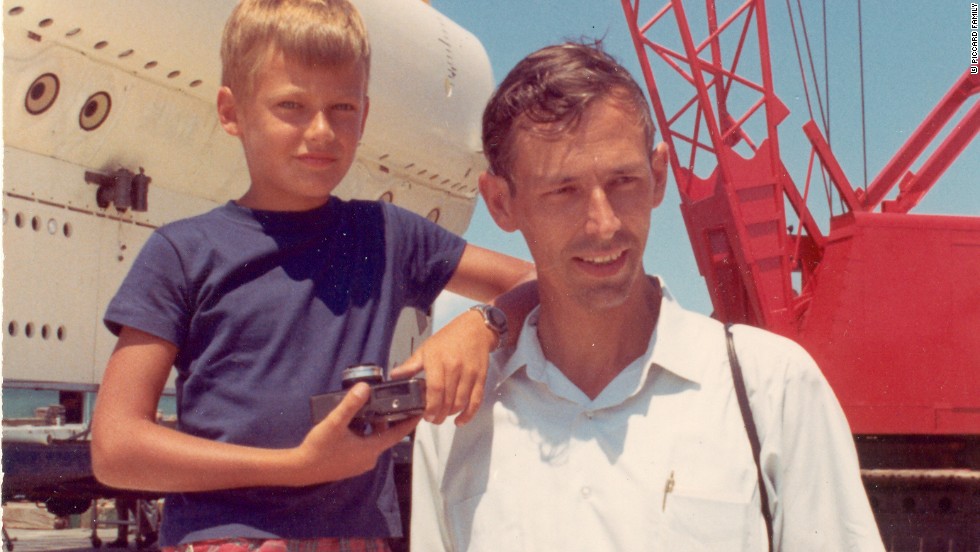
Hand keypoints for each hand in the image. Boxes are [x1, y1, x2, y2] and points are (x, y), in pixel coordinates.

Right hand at [289, 383, 419, 485]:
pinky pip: (363, 445)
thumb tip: (365, 387)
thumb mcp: (334, 423)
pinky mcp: (351, 463)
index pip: (399, 434)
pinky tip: (353, 422)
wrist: (300, 470)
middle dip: (387, 418)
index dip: (410, 422)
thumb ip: (350, 405)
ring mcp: (360, 462)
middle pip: (385, 434)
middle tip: (390, 400)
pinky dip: (363, 433)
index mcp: (371, 449)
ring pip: (373, 439)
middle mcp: (369, 458)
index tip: (420, 410)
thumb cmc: (318, 448)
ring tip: (368, 406)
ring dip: (373, 424)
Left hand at [390, 309, 496, 425]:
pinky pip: (476, 401)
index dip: (431, 406)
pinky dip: (468, 414)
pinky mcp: (481, 378)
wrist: (475, 329)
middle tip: (432, 419)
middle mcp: (455, 367)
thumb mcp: (426, 348)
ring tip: (442, 415)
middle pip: (448, 399)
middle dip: (439, 414)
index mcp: (437, 359)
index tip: (426, 416)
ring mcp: (469, 373)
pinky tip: (459, 420)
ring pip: (461, 402)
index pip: (435, 389)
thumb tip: (394, 375)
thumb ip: (411, 365)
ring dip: (450, 414)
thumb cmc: (448, 339)